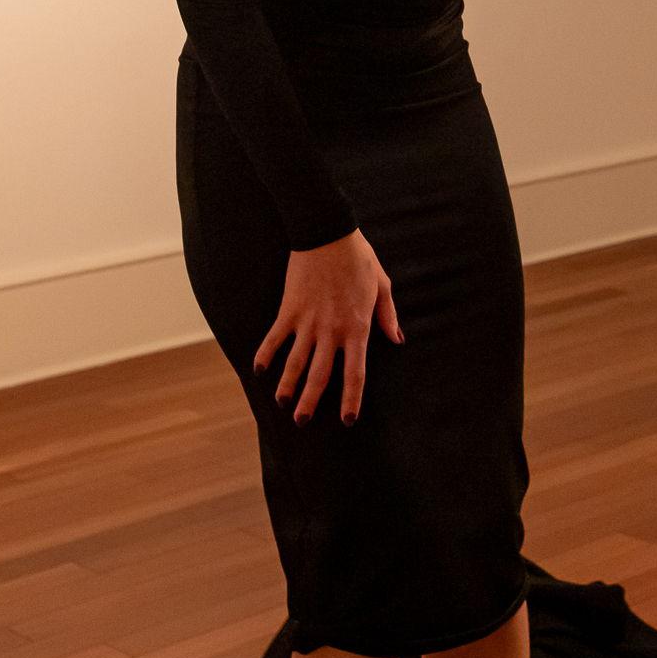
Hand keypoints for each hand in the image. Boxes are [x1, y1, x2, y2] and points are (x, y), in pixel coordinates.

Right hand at [252, 230, 402, 425]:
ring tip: (282, 404)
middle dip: (311, 402)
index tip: (347, 420)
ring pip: (296, 362)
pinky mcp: (289, 310)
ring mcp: (308, 322)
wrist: (328, 234)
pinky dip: (266, 355)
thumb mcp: (382, 285)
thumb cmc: (359, 259)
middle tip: (303, 422)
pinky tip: (260, 371)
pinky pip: (275, 338)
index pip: (355, 372)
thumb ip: (387, 316)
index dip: (351, 398)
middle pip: (321, 375)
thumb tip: (396, 339)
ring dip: (287, 385)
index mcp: (357, 327)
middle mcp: (332, 331)